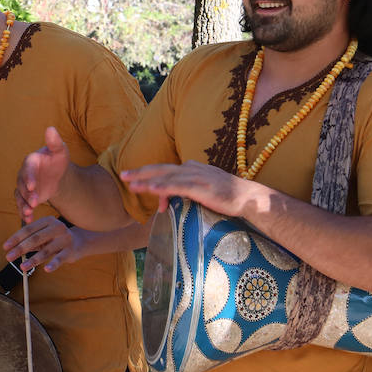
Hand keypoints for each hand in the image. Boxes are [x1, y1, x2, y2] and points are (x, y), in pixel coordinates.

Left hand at [2, 216, 84, 272]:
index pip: (29, 229)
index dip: (16, 238)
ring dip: (33, 260)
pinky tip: (46, 269)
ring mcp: (65, 239)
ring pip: (46, 250)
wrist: (79, 242)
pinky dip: (53, 264)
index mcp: (48, 221)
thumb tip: (12, 249)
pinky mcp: (70, 251)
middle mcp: (57, 227)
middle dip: (20, 248)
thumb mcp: (43, 236)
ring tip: (22, 267)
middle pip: (35, 238)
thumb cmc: (56, 239)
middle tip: (8, 257)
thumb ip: (30, 240)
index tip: (5, 246)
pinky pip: (60, 258)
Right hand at [15, 126, 69, 221]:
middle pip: (22, 185)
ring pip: (20, 196)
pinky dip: (24, 212)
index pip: (28, 169)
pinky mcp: (26, 197)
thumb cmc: (57, 160)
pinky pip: (22, 204)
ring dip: (23, 205)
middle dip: (27, 194)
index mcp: (31, 161)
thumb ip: (55, 142)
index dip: (29, 177)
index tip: (31, 186)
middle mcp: (24, 174)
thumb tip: (51, 128)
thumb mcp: (60, 150)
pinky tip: (29, 219)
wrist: (56, 174)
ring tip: (29, 213)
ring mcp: (24, 187)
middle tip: (34, 202)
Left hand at [120, 161, 258, 217]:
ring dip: (147, 181)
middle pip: (161, 169)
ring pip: (167, 177)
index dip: (149, 176)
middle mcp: (192, 169)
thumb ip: (184, 193)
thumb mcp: (201, 193)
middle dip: (140, 172)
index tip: (133, 181)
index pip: (166, 171)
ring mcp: (197, 177)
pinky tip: (151, 189)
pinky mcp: (202, 188)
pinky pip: (178, 186)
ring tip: (131, 185)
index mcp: (191, 168)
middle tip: (123, 175)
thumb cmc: (226, 196)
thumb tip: (165, 203)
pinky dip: (164, 187)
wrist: (248, 198)